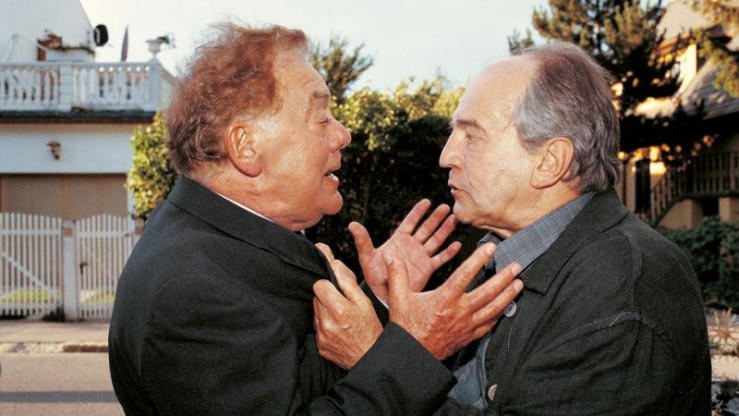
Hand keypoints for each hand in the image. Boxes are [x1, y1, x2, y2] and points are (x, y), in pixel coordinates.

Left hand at [312, 243, 382, 369]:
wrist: (370, 358)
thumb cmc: (371, 329)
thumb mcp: (365, 302)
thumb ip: (348, 283)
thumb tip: (334, 266)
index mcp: (339, 309)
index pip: (318, 285)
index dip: (326, 283)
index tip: (334, 286)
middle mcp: (326, 323)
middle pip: (315, 298)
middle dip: (326, 296)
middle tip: (341, 302)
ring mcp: (321, 336)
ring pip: (315, 312)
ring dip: (325, 310)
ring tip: (341, 316)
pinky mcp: (319, 346)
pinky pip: (317, 327)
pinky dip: (325, 324)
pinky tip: (338, 328)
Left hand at [350, 199, 461, 303]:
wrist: (383, 295)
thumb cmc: (373, 276)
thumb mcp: (367, 257)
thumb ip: (363, 241)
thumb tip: (352, 224)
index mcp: (398, 240)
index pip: (410, 222)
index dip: (418, 212)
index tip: (427, 202)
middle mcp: (411, 246)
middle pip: (426, 228)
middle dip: (436, 218)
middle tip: (446, 207)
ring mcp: (420, 257)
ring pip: (435, 240)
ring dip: (444, 230)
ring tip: (454, 219)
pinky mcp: (427, 269)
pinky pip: (440, 259)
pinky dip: (448, 252)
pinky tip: (456, 245)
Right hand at [385, 243, 523, 359]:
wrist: (411, 355)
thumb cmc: (405, 327)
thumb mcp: (398, 299)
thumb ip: (397, 276)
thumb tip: (391, 256)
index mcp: (444, 298)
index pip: (466, 274)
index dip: (479, 259)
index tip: (491, 248)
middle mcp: (459, 311)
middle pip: (488, 292)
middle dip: (504, 278)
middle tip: (517, 266)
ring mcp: (467, 325)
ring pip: (493, 309)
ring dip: (508, 295)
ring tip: (519, 284)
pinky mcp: (468, 336)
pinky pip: (489, 325)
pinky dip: (500, 315)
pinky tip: (507, 308)